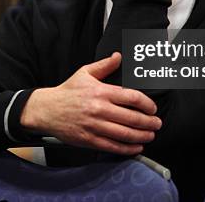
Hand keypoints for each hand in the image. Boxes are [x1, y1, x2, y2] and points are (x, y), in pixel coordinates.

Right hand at [20, 52, 161, 155]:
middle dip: (149, 123)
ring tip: (150, 136)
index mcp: (101, 91)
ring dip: (142, 136)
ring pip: (125, 134)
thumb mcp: (85, 73)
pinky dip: (127, 148)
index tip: (153, 108)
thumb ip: (104, 66)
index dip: (147, 104)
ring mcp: (94, 126)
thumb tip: (118, 56)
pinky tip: (136, 147)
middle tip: (157, 124)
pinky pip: (113, 146)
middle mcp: (99, 109)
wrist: (47, 110)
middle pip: (132, 118)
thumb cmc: (67, 92)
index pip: (131, 97)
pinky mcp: (89, 140)